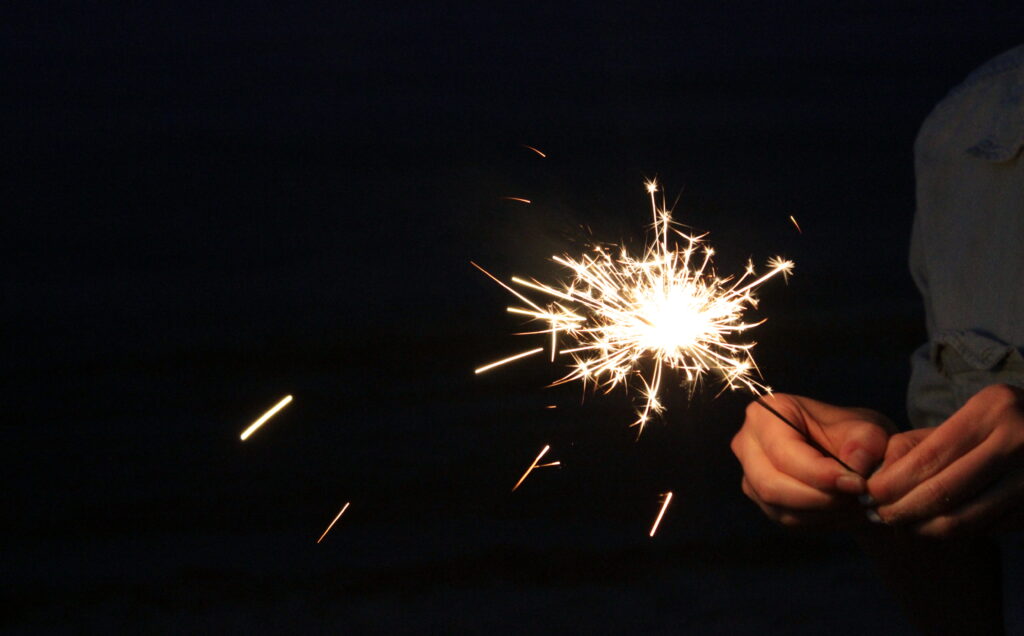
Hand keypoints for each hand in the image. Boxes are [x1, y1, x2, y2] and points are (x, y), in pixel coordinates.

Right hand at [731, 394, 893, 526]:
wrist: (851, 454)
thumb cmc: (852, 434)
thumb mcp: (868, 429)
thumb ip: (865, 444)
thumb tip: (854, 466)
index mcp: (765, 414)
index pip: (782, 453)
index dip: (819, 474)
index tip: (857, 484)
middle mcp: (747, 444)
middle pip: (771, 485)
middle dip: (819, 498)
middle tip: (857, 498)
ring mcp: (751, 474)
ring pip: (780, 508)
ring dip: (823, 513)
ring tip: (856, 504)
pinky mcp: (762, 500)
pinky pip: (787, 520)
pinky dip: (820, 521)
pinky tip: (843, 510)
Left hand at [868, 383, 1023, 537]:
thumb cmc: (997, 425)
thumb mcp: (961, 419)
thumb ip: (917, 444)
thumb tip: (875, 478)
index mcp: (993, 410)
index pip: (928, 458)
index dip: (892, 483)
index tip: (867, 494)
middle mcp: (1019, 441)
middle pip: (943, 492)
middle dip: (901, 509)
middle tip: (878, 515)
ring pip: (964, 519)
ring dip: (923, 528)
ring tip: (901, 525)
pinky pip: (986, 528)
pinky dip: (954, 532)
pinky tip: (934, 527)